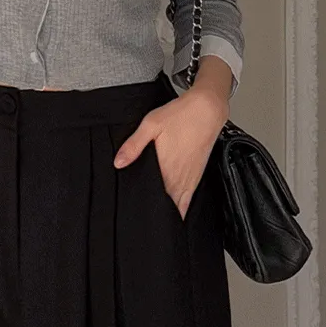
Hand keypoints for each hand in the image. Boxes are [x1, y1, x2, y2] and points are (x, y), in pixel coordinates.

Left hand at [112, 87, 227, 219]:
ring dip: (168, 211)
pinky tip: (175, 207)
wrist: (207, 110)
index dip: (142, 205)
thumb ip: (133, 145)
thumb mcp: (150, 125)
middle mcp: (178, 177)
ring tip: (156, 216)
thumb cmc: (180, 115)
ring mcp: (190, 179)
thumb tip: (118, 163)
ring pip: (178, 205)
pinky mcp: (197, 176)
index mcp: (165, 167)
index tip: (133, 210)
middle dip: (154, 210)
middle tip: (142, 215)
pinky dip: (182, 206)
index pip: (152, 196)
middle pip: (165, 204)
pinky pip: (189, 199)